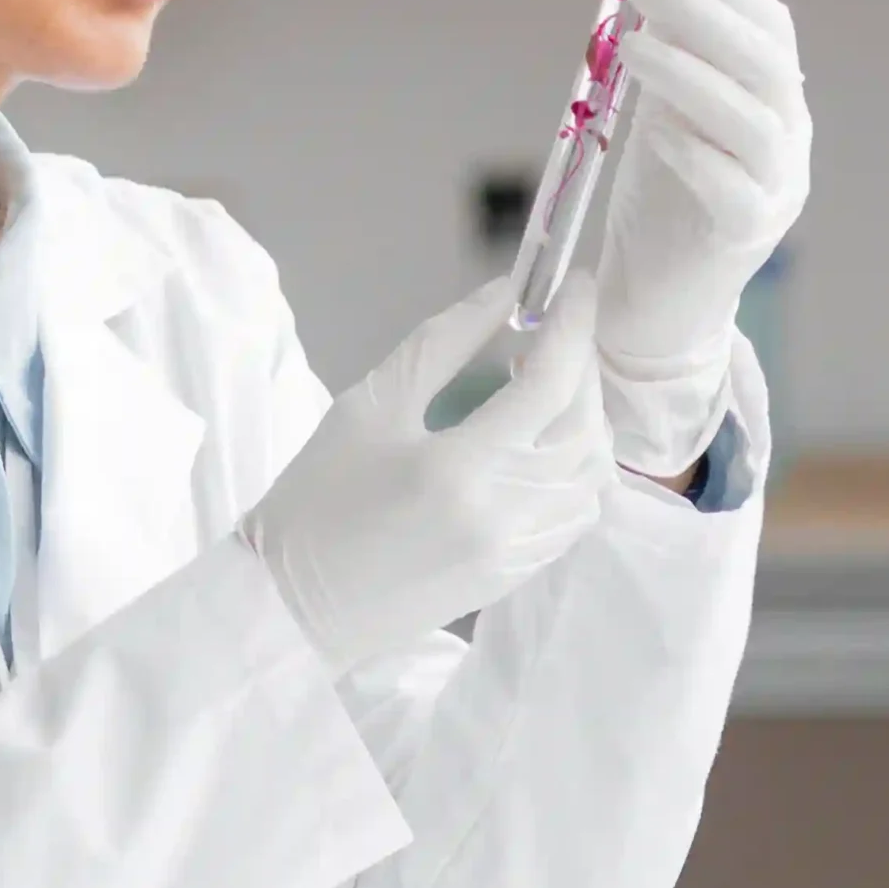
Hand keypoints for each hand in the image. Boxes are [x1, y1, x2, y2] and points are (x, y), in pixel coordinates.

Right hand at [251, 272, 611, 679]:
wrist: (295, 602)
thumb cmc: (318, 497)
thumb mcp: (366, 406)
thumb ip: (441, 345)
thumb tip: (503, 294)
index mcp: (460, 467)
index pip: (549, 384)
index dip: (572, 326)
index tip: (574, 285)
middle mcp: (504, 514)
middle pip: (582, 427)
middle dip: (582, 367)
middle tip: (557, 332)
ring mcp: (517, 553)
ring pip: (593, 474)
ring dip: (587, 419)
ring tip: (553, 387)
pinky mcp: (517, 575)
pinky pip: (577, 515)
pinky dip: (579, 468)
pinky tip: (548, 445)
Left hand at [597, 0, 811, 475]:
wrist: (656, 296)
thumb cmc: (659, 195)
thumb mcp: (662, 110)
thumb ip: (666, 57)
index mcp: (771, 98)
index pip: (764, 21)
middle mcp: (786, 137)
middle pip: (763, 60)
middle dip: (699, 11)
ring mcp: (775, 188)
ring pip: (751, 120)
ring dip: (690, 72)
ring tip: (631, 45)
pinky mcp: (745, 236)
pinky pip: (732, 189)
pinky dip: (694, 152)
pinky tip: (655, 132)